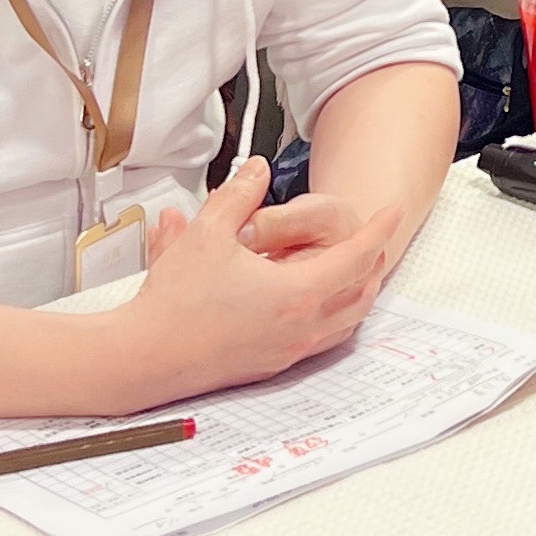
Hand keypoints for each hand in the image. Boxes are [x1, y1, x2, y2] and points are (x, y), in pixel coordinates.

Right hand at [115, 169, 398, 400]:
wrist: (145, 357)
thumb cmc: (174, 303)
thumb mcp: (207, 232)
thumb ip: (238, 194)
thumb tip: (256, 170)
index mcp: (294, 293)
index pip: (355, 258)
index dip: (377, 231)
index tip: (391, 213)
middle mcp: (299, 327)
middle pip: (360, 295)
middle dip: (374, 265)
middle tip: (378, 241)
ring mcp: (287, 351)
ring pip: (344, 324)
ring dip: (358, 296)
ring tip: (359, 274)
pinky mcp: (270, 366)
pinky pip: (321, 342)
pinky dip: (334, 320)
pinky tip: (320, 307)